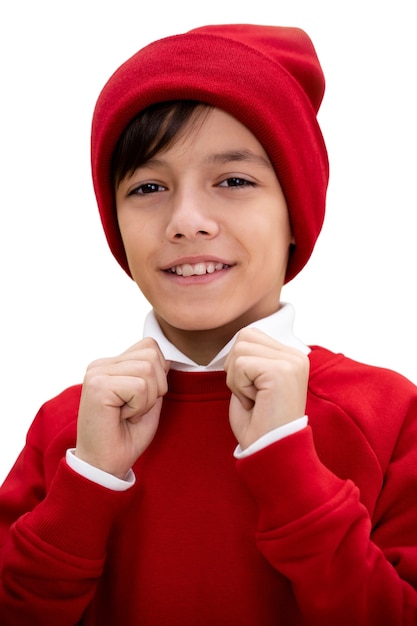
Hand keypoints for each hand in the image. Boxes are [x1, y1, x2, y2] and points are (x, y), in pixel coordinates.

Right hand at [75, 338, 169, 478]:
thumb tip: (167, 357)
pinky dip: (139, 407)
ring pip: (148, 369)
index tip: (141, 400)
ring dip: (146, 399)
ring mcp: (97, 373)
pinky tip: (122, 417)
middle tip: (135, 409)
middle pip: (152, 355)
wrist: (104, 465)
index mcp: (111, 364)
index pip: (149, 346)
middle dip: (155, 387)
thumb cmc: (126, 436)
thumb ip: (155, 376)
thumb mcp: (149, 400)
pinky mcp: (98, 386)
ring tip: (129, 414)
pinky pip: (139, 386)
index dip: (158, 375)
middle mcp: (101, 365)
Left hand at [224, 328, 308, 449]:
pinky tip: (255, 403)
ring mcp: (291, 362)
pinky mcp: (281, 371)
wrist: (271, 452)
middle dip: (235, 368)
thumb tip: (237, 340)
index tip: (254, 392)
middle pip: (244, 336)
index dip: (239, 365)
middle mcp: (296, 355)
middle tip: (251, 395)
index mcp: (291, 356)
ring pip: (239, 349)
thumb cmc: (259, 423)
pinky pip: (240, 366)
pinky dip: (239, 387)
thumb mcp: (254, 382)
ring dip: (236, 379)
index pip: (250, 335)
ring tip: (254, 399)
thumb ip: (250, 358)